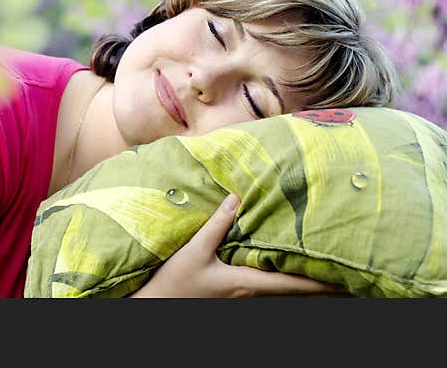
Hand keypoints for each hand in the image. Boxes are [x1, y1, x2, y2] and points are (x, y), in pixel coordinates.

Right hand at [130, 193, 347, 297]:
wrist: (157, 304)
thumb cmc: (175, 281)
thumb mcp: (195, 250)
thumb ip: (217, 224)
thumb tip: (237, 198)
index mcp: (246, 283)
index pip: (291, 284)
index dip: (320, 282)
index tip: (346, 278)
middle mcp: (249, 292)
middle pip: (292, 289)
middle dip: (318, 282)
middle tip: (345, 272)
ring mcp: (241, 296)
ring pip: (279, 288)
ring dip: (301, 280)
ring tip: (322, 268)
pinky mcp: (232, 293)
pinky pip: (265, 286)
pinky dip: (281, 279)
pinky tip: (282, 270)